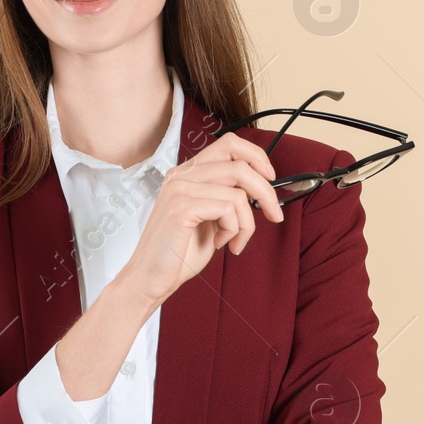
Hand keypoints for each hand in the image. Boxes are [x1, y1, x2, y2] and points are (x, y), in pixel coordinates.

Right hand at [119, 132, 283, 306]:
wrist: (150, 278)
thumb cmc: (179, 252)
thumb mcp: (210, 218)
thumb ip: (228, 198)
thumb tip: (262, 189)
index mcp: (187, 174)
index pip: (229, 144)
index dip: (256, 157)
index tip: (270, 178)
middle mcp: (181, 175)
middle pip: (240, 165)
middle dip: (266, 192)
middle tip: (274, 215)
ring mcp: (179, 189)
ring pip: (238, 192)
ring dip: (246, 224)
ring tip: (234, 241)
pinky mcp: (182, 207)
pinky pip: (228, 209)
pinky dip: (233, 230)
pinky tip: (219, 244)